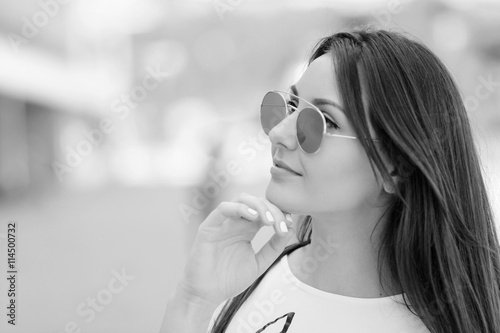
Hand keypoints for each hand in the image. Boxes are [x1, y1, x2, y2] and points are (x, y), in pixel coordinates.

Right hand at [179, 193, 294, 304]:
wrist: (206, 294)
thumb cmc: (229, 279)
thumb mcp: (259, 263)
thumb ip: (273, 247)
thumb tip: (290, 229)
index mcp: (247, 229)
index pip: (265, 211)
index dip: (279, 213)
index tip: (289, 224)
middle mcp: (235, 222)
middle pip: (256, 203)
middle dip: (272, 209)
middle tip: (281, 223)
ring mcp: (222, 223)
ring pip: (241, 200)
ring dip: (258, 206)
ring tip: (269, 220)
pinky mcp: (209, 226)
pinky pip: (223, 209)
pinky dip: (240, 208)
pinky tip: (253, 217)